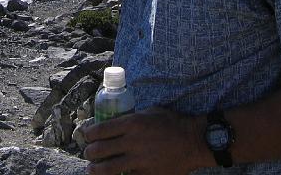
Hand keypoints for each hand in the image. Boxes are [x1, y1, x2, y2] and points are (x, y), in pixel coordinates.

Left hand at [83, 107, 209, 174]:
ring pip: (108, 168)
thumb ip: (132, 118)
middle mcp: (132, 142)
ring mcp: (139, 160)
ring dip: (96, 169)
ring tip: (92, 169)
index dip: (89, 134)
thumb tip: (115, 122)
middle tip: (88, 153)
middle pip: (100, 150)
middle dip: (89, 153)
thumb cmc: (172, 123)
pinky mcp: (147, 174)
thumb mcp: (150, 112)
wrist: (193, 141)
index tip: (86, 136)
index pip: (100, 130)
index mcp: (132, 123)